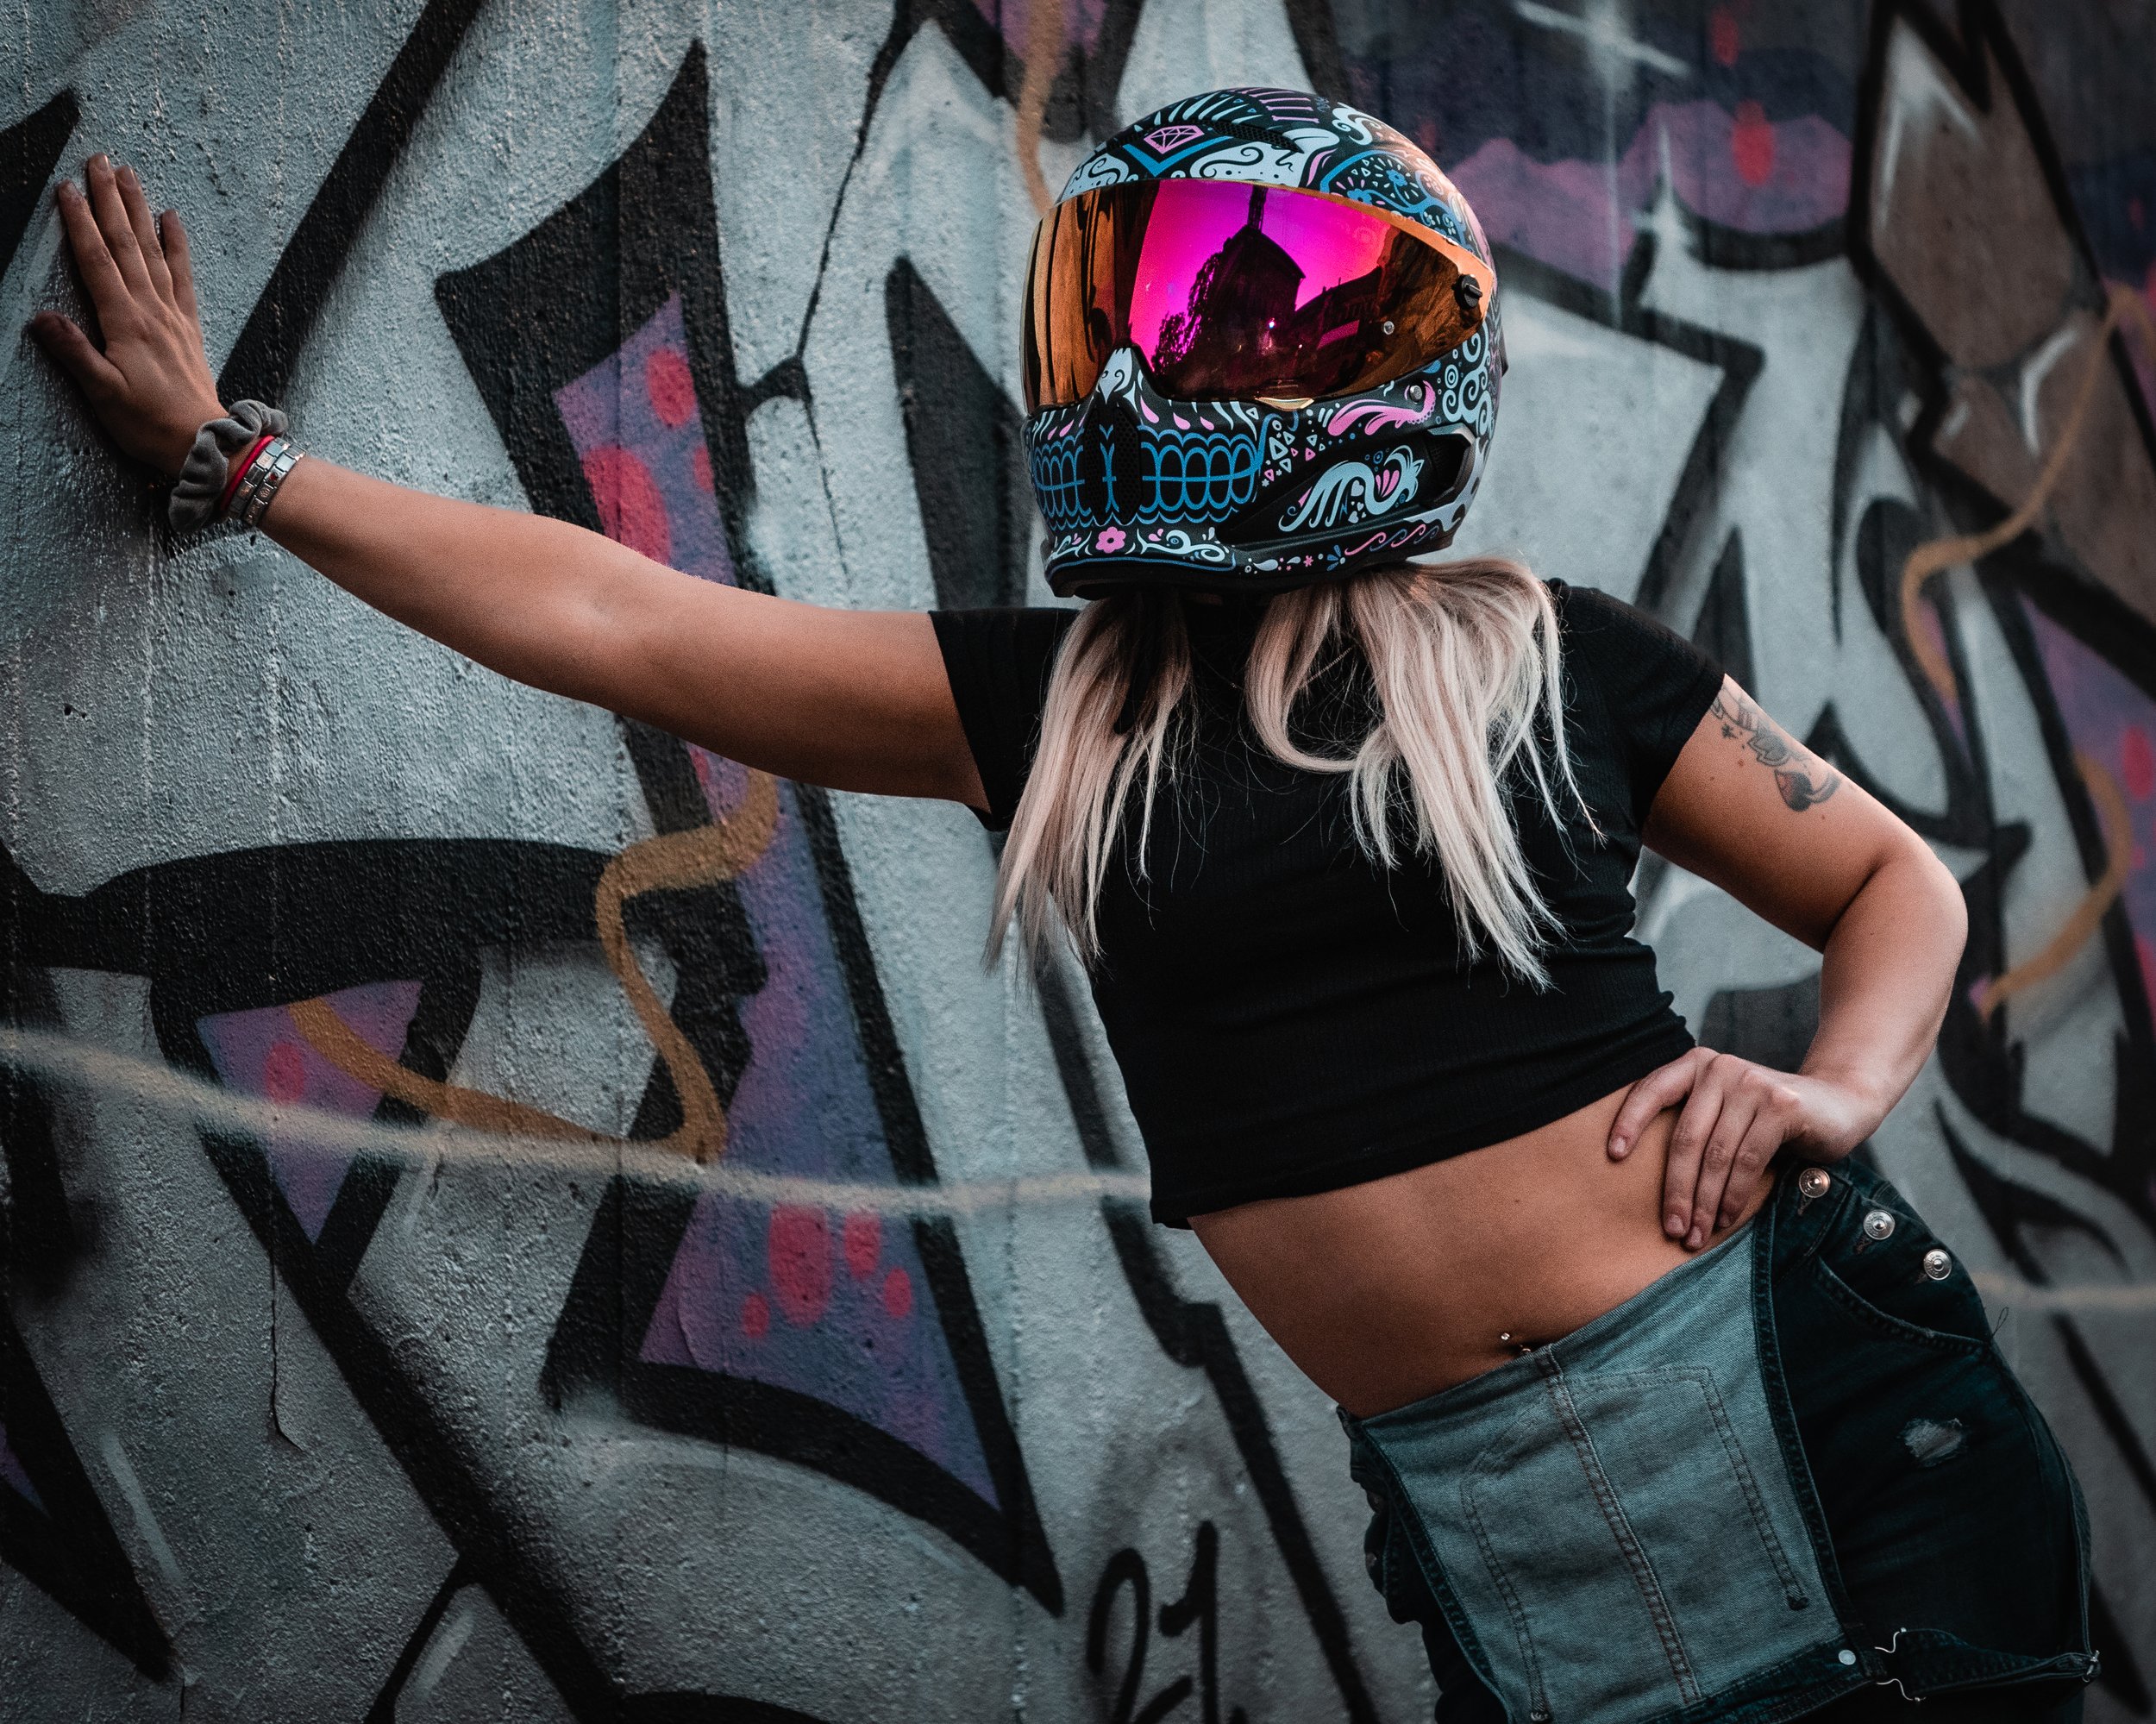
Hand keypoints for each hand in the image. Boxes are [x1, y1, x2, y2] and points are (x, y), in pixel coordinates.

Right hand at [28, 155, 224, 477]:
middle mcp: (151, 310)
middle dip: (110, 200)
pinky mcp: (188, 325)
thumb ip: (74, 353)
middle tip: (99, 160)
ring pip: (153, 251)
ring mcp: (173, 314)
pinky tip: (172, 219)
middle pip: (126, 244)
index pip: (97, 261)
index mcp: (125, 322)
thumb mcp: (102, 393)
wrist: (204, 441)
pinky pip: (184, 275)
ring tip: (129, 175)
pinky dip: (177, 245)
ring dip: (139, 210)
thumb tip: (42, 318)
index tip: (67, 188)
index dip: (80, 222)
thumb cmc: (149, 423)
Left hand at [1606, 1048, 1877, 1249]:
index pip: (1652, 1090)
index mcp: (1697, 1066)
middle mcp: (1719, 1069)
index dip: (1629, 1122)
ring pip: (1715, 1155)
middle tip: (1672, 1228)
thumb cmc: (1771, 1118)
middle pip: (1685, 1138)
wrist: (1841, 1102)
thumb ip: (1696, 1126)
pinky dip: (1733, 1196)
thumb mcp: (1727, 1113)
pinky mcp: (1779, 1106)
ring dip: (1705, 1202)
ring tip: (1697, 1234)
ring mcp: (1750, 1084)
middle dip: (1675, 1189)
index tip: (1613, 1156)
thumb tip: (1651, 1184)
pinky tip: (1726, 1219)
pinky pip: (1746, 1161)